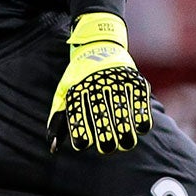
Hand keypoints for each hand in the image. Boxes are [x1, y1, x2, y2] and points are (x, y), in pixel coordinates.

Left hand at [48, 13, 153, 153]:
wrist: (99, 47)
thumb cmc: (80, 80)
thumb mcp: (64, 95)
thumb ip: (60, 121)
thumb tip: (53, 148)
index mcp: (77, 89)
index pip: (78, 115)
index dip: (80, 132)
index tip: (83, 144)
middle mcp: (96, 85)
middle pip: (102, 115)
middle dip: (106, 136)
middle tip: (108, 147)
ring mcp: (116, 82)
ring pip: (122, 110)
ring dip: (125, 130)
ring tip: (125, 143)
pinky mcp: (133, 79)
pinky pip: (140, 101)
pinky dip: (141, 115)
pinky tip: (140, 128)